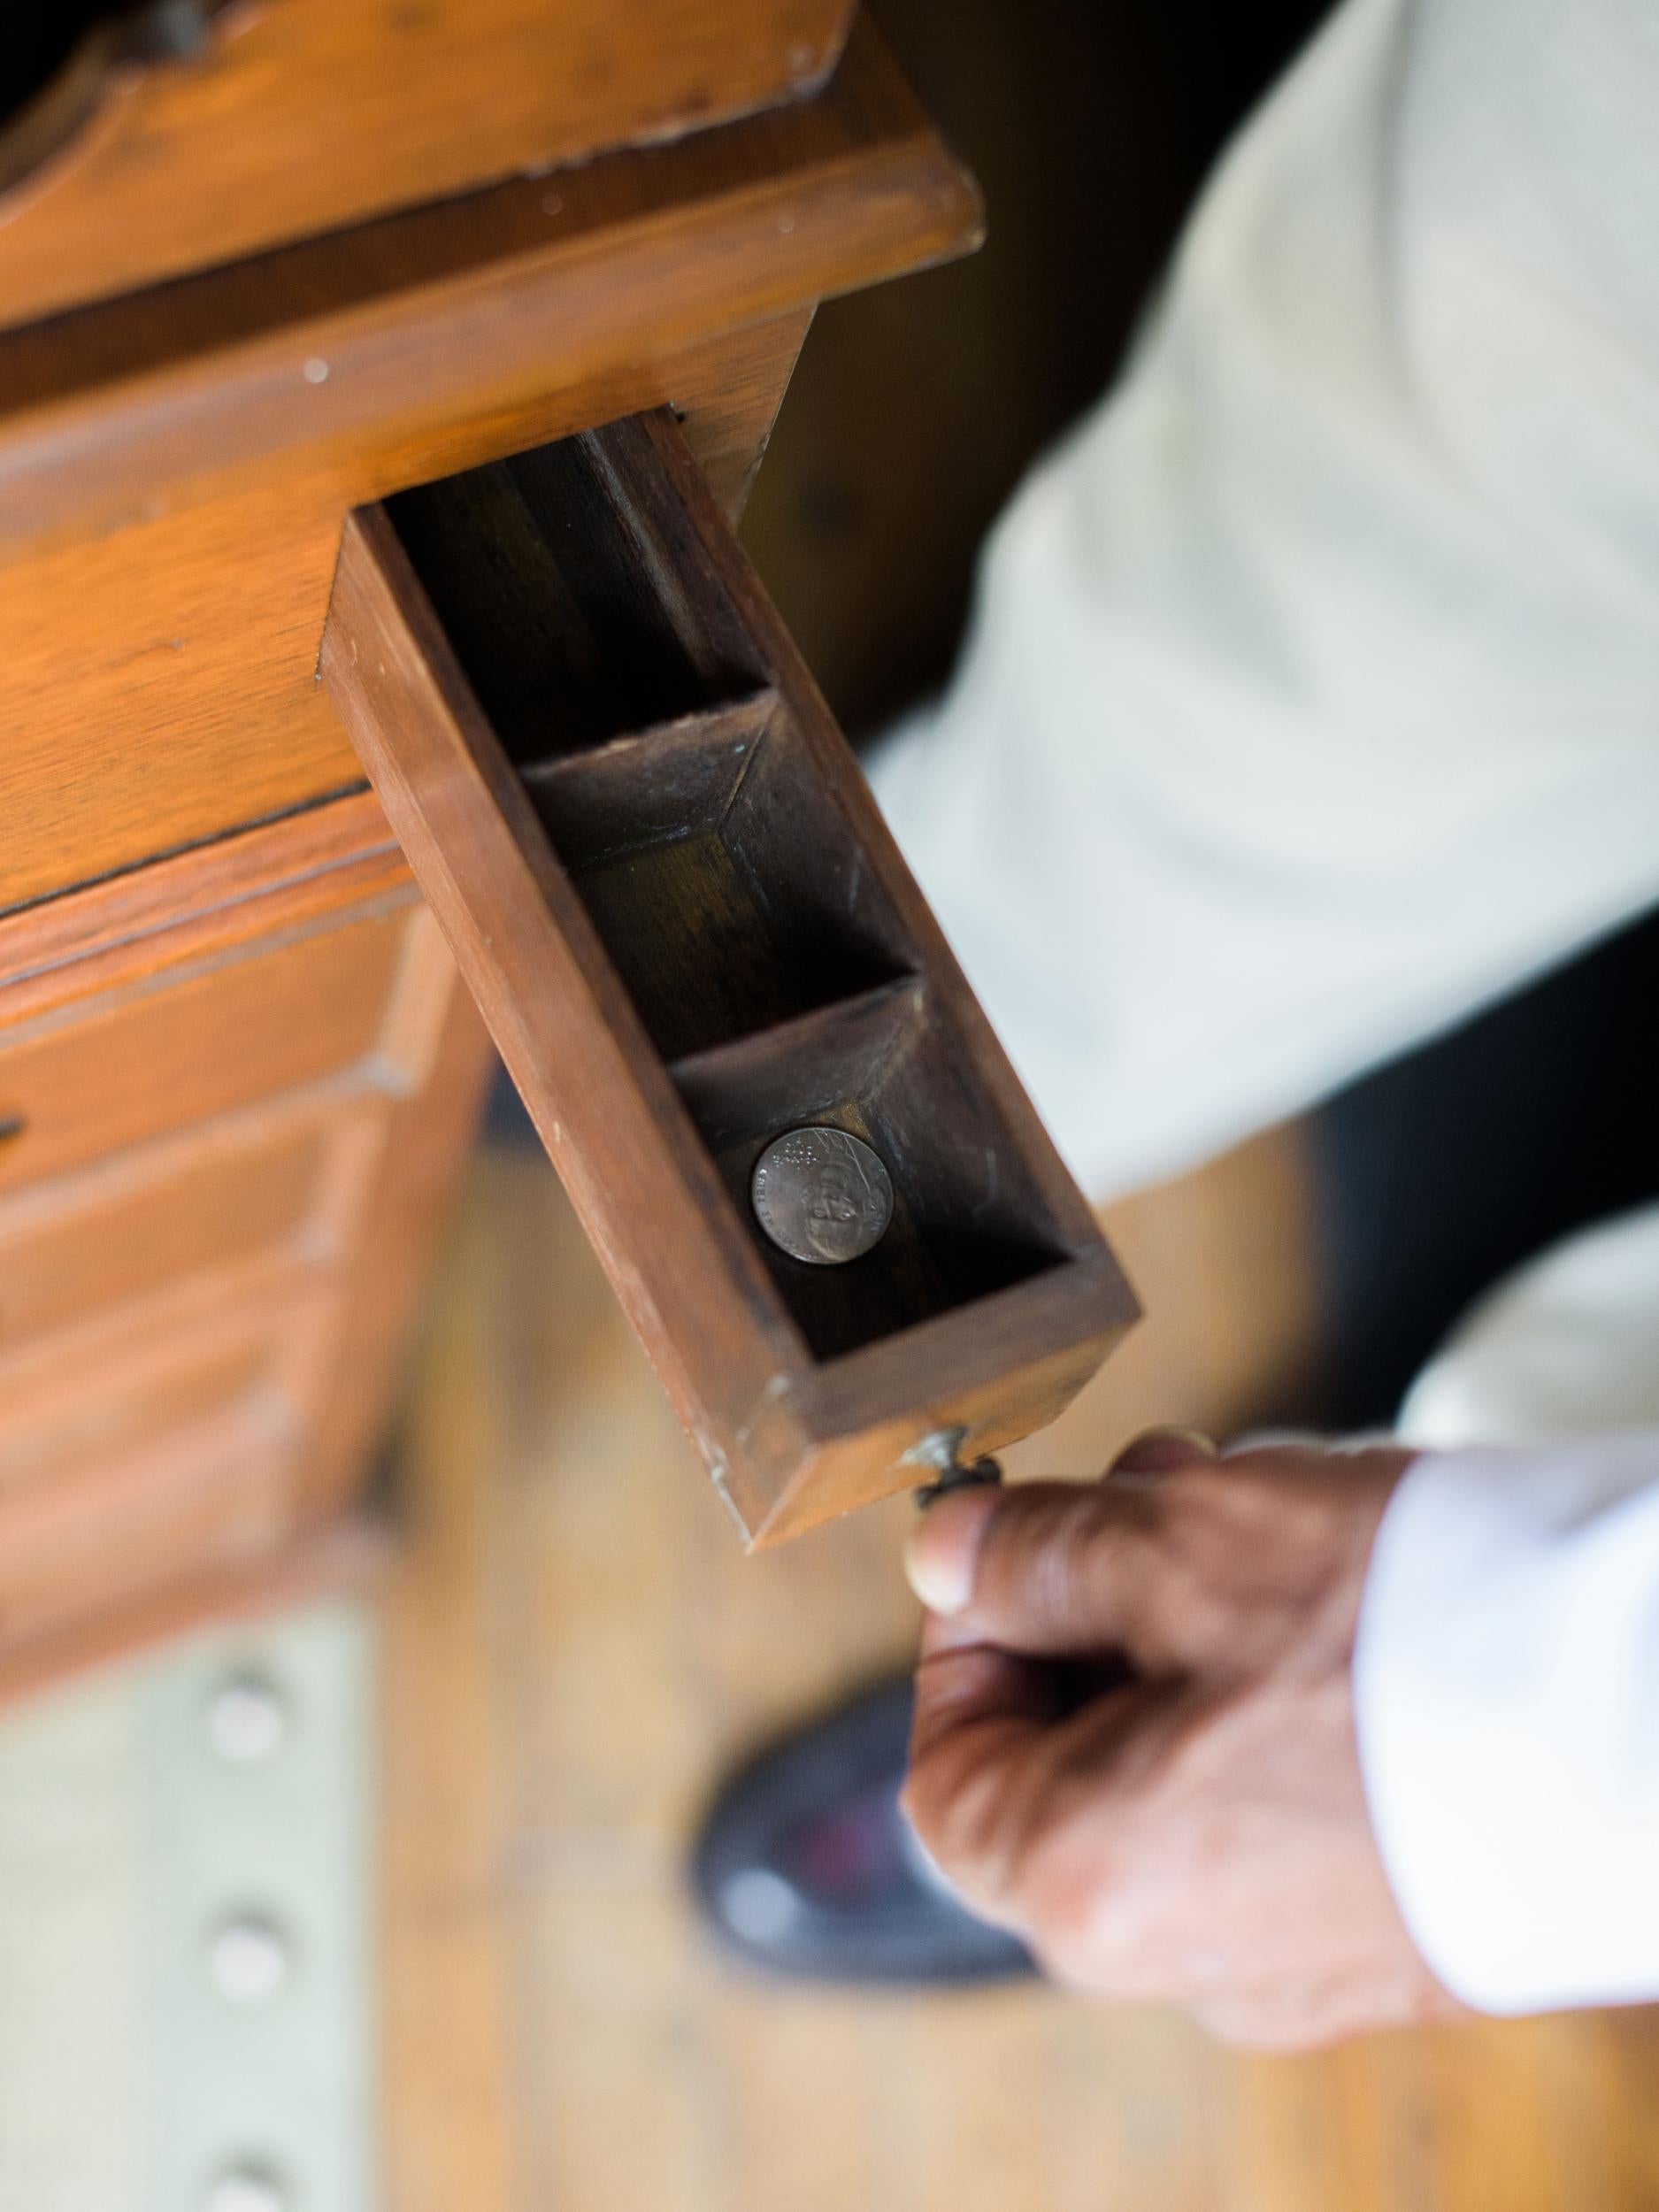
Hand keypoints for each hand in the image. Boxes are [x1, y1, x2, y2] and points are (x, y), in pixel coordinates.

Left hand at [901, 1431, 1461, 2047]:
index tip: (1018, 1541)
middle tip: (1157, 1486)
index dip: (969, 1638)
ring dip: (1194, 1625)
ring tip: (1260, 1504)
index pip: (947, 1775)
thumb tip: (947, 1555)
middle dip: (1098, 1601)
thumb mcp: (1173, 1546)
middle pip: (1074, 1763)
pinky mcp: (1400, 1923)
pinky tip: (1340, 1589)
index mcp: (1090, 1889)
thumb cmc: (1401, 1638)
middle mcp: (1189, 1959)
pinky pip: (1289, 1802)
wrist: (1650, 1717)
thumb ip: (1032, 1556)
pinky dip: (1283, 1692)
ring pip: (1186, 1767)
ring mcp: (1305, 1955)